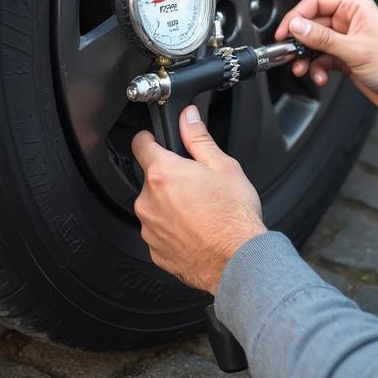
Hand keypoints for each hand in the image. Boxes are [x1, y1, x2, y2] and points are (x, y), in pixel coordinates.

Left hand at [131, 106, 266, 295]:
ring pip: (154, 206)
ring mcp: (150, 229)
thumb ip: (198, 137)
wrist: (237, 260)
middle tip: (195, 182)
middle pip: (151, 178)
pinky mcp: (155, 251)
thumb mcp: (222, 165)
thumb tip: (188, 117)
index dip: (150, 138)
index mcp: (162, 174)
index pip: (140, 144)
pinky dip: (172, 228)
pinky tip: (195, 228)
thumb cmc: (232, 216)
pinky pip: (159, 231)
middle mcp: (148, 202)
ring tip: (199, 209)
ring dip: (169, 204)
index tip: (156, 140)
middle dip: (169, 177)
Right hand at [275, 0, 377, 123]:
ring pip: (314, 43)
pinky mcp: (343, 56)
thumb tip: (298, 25)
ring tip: (302, 68)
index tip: (285, 30)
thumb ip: (322, 38)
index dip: (297, 15)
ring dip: (306, 57)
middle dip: (300, 41)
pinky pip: (321, 57)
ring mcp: (345, 39)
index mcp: (355, 7)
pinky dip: (316, 68)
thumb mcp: (354, 50)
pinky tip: (320, 76)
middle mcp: (349, 20)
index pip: (317, 2)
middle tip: (289, 52)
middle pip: (312, 24)